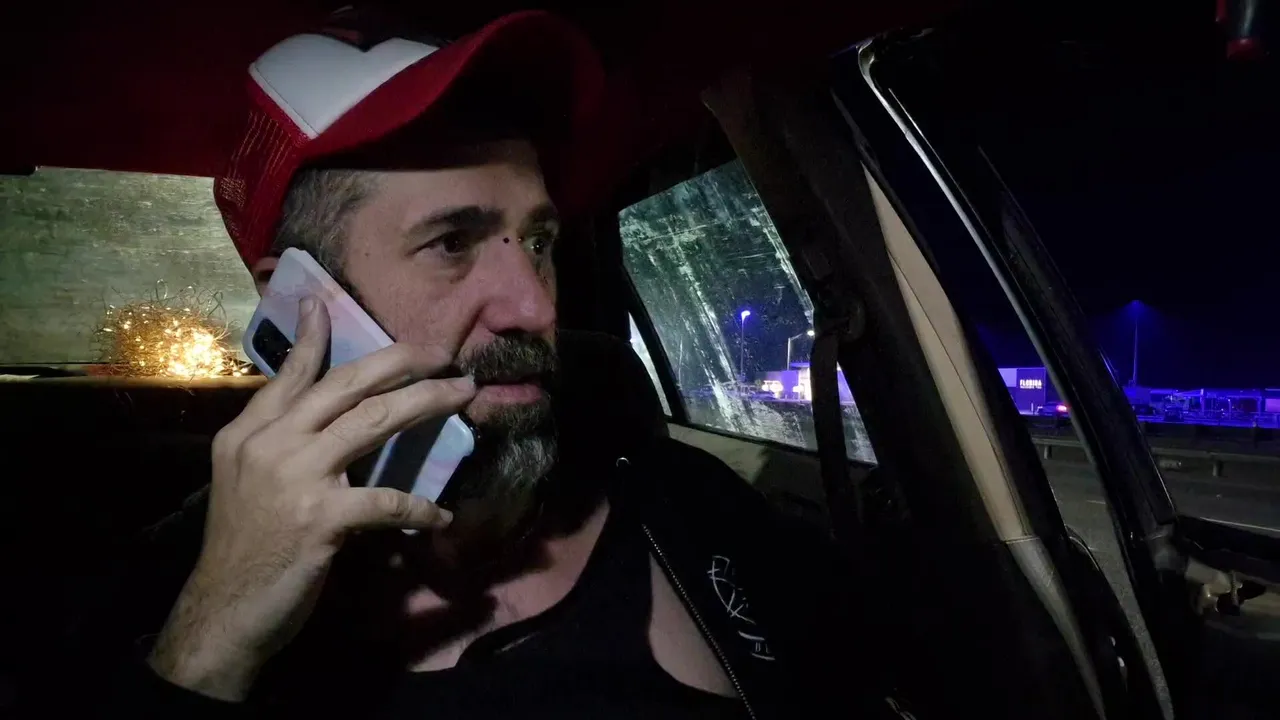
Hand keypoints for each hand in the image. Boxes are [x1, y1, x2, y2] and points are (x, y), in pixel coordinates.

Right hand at [147, 297, 473, 700]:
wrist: (224, 611)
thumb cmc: (243, 549)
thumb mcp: (245, 482)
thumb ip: (278, 443)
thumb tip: (322, 418)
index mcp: (248, 432)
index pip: (290, 374)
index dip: (311, 337)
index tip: (322, 302)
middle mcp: (270, 443)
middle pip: (346, 384)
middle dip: (401, 361)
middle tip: (441, 352)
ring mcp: (295, 477)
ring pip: (375, 421)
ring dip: (427, 404)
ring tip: (463, 396)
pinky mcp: (320, 518)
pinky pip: (386, 502)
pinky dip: (418, 508)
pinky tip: (440, 515)